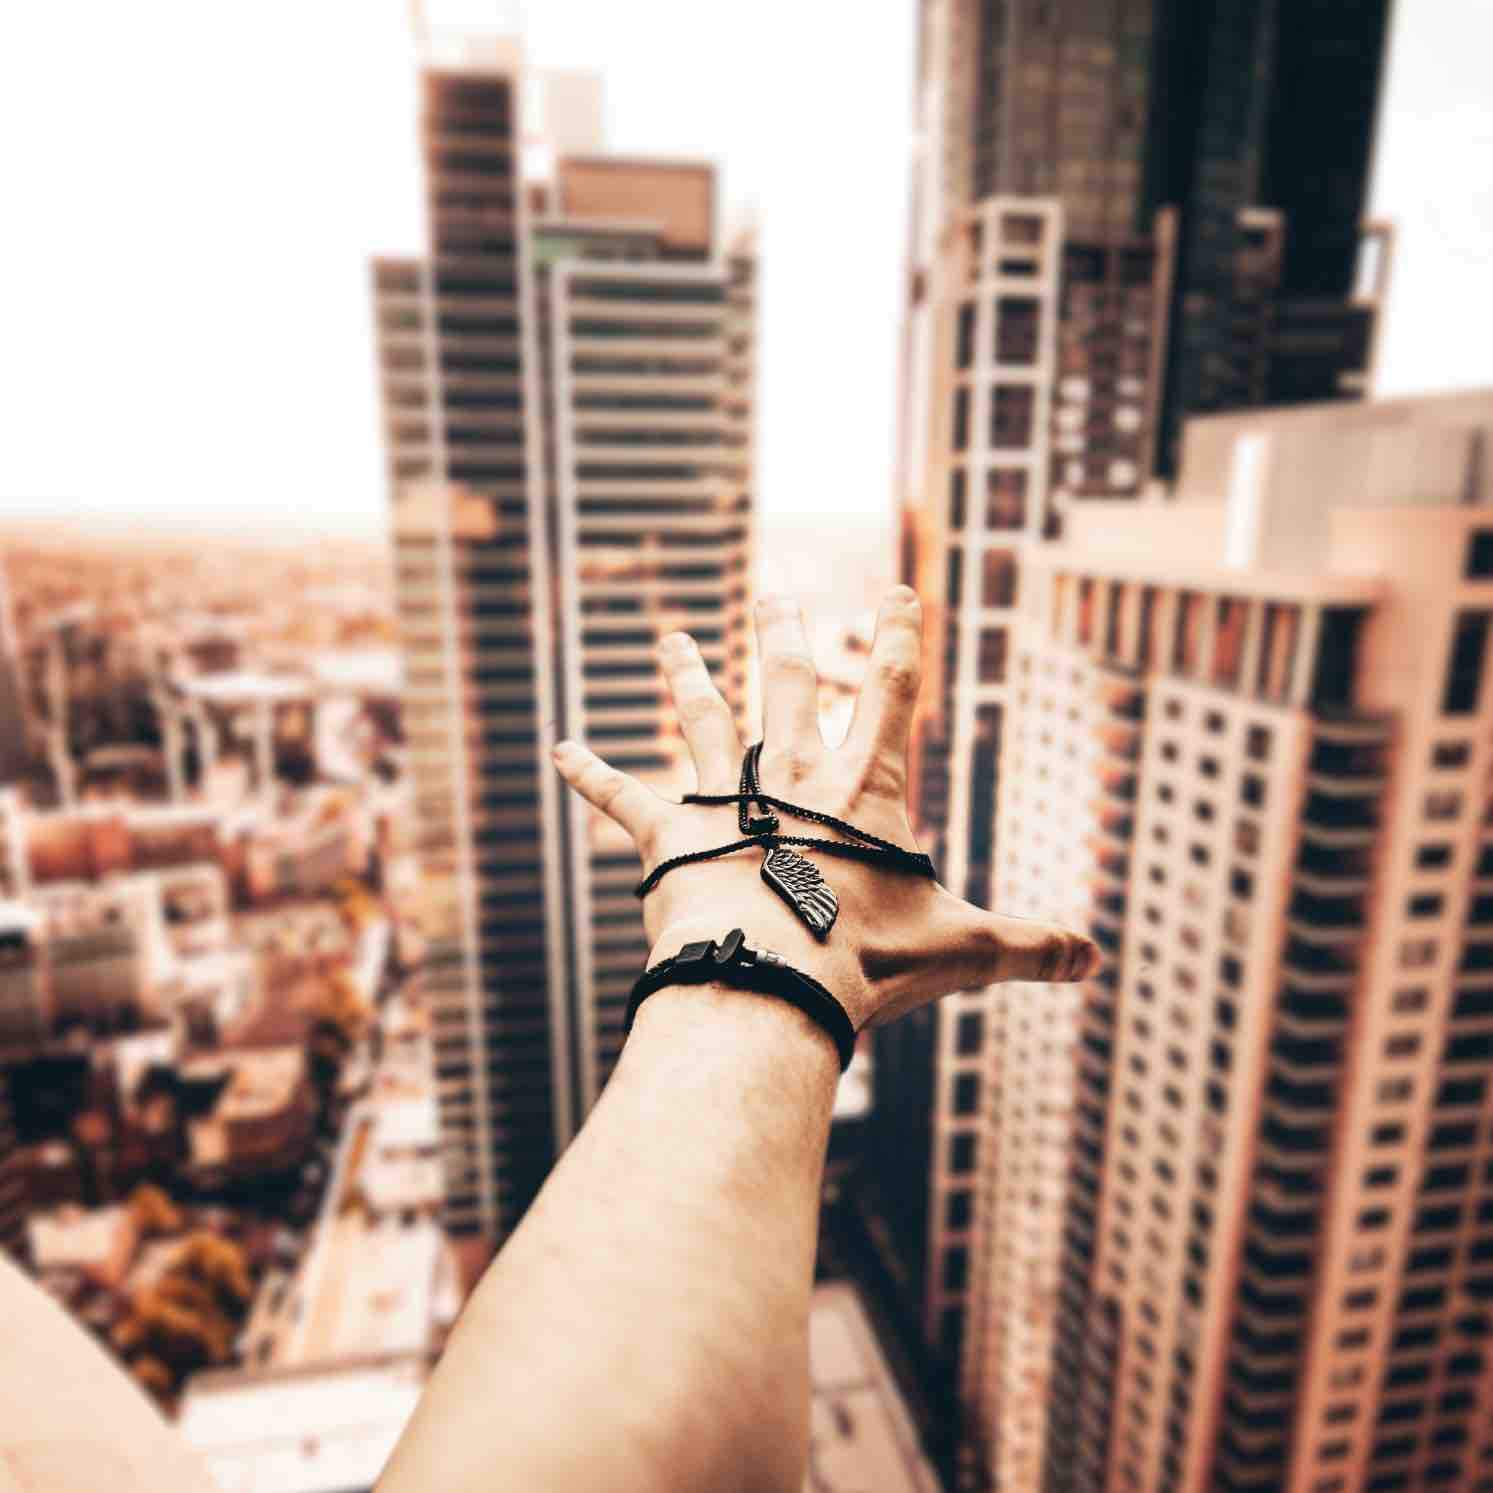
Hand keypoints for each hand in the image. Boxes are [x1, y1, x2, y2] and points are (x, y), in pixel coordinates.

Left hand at [552, 587, 1098, 1031]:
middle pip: (790, 684)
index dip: (899, 635)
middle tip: (774, 590)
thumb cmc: (868, 962)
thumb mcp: (960, 950)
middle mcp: (790, 778)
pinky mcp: (666, 838)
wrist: (772, 979)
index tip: (899, 585)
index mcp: (861, 791)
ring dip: (688, 678)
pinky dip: (590, 774)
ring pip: (704, 720)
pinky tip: (558, 749)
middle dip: (785, 632)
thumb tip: (1098, 958)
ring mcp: (724, 800)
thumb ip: (1028, 947)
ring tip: (670, 638)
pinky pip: (622, 798)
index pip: (893, 692)